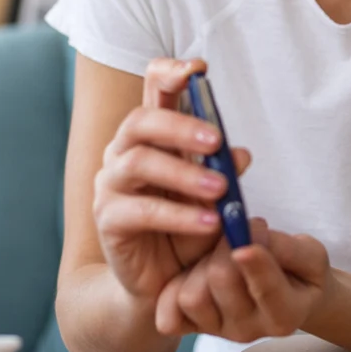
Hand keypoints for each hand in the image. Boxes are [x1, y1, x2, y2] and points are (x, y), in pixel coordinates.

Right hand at [94, 58, 252, 301]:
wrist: (165, 282)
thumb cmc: (191, 228)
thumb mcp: (215, 196)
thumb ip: (224, 170)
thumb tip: (242, 153)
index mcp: (152, 135)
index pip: (151, 90)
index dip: (170, 73)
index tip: (199, 69)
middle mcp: (124, 152)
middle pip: (140, 121)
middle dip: (180, 125)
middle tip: (218, 140)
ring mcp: (110, 184)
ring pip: (137, 161)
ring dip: (183, 172)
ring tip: (220, 188)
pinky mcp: (108, 220)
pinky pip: (140, 210)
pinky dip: (178, 214)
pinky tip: (210, 222)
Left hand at [155, 218, 331, 341]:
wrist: (285, 291)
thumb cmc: (298, 269)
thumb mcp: (310, 254)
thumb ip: (286, 247)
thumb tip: (251, 233)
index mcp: (285, 315)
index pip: (266, 290)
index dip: (256, 264)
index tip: (247, 240)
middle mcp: (249, 329)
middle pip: (222, 281)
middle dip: (226, 244)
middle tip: (237, 228)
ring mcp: (218, 330)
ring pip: (192, 296)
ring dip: (200, 263)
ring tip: (217, 252)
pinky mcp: (192, 327)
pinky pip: (170, 314)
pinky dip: (175, 287)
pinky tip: (192, 270)